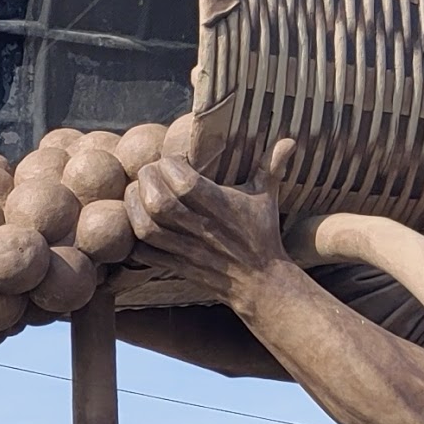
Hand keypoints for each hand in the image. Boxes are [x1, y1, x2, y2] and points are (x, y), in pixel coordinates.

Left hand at [123, 156, 290, 302]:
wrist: (261, 283)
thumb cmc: (262, 235)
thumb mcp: (267, 198)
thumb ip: (271, 166)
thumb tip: (290, 140)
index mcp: (222, 207)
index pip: (185, 183)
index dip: (170, 165)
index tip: (172, 159)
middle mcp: (202, 228)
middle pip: (160, 202)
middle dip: (146, 180)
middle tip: (148, 172)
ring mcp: (186, 250)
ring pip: (146, 227)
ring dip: (133, 206)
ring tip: (136, 191)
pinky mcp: (176, 266)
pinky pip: (144, 253)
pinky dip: (133, 237)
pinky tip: (136, 220)